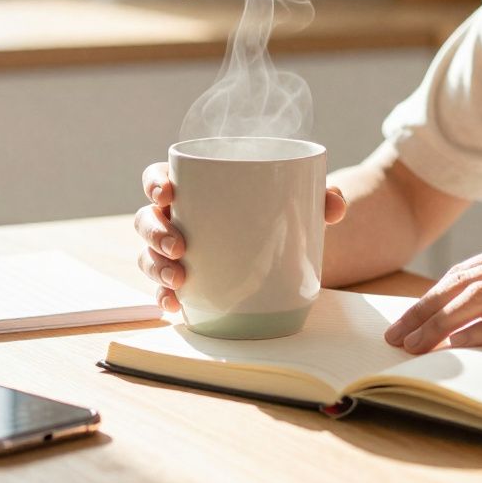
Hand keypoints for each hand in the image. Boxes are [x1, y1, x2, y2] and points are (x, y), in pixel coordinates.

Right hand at [135, 161, 347, 311]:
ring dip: (157, 267)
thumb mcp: (297, 200)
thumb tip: (335, 203)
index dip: (155, 183)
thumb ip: (318, 195)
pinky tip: (176, 305)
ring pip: (148, 256)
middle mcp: (176, 218)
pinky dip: (165, 297)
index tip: (167, 192)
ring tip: (179, 278)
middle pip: (147, 219)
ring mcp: (175, 252)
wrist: (283, 246)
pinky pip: (163, 289)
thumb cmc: (277, 212)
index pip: (159, 177)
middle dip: (155, 233)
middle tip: (180, 246)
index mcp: (193, 187)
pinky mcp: (184, 281)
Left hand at [383, 232, 481, 357]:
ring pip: (480, 296)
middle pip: (463, 281)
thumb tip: (479, 326)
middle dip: (422, 310)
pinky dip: (478, 331)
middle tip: (394, 338)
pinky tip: (455, 346)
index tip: (403, 321)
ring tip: (413, 347)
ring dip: (439, 322)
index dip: (429, 297)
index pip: (466, 272)